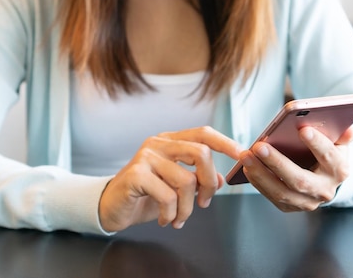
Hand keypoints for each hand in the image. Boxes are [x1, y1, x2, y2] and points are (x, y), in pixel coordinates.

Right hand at [98, 126, 241, 231]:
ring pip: (186, 180)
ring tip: (179, 218)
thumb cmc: (145, 195)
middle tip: (205, 203)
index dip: (225, 142)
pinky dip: (172, 213)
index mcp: (170, 141)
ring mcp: (146, 156)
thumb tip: (222, 179)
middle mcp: (158, 144)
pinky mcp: (136, 174)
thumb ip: (198, 179)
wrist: (111, 207)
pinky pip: (168, 195)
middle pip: (200, 153)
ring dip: (188, 207)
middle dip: (209, 182)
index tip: (241, 154)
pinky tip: (166, 219)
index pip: (202, 133)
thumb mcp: (176, 187)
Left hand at [240, 125, 352, 211]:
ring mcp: (307, 202)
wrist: (326, 179)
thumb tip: (348, 129)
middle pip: (300, 180)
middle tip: (259, 146)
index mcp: (339, 170)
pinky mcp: (291, 206)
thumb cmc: (328, 153)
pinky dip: (258, 182)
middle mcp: (325, 190)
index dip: (317, 144)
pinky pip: (272, 196)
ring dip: (261, 174)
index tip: (302, 129)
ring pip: (282, 192)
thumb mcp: (338, 141)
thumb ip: (341, 134)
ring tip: (246, 156)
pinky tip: (246, 167)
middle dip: (278, 163)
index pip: (329, 157)